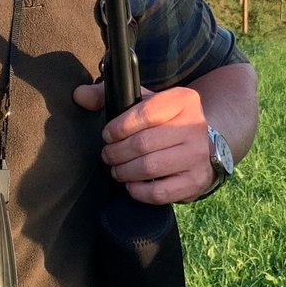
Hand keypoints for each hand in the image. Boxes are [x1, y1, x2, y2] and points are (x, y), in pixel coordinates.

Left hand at [72, 81, 214, 204]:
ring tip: (117, 169)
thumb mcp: (146, 101)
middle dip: (116, 153)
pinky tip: (132, 184)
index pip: (144, 113)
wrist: (205, 143)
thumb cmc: (167, 121)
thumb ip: (109, 94)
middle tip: (108, 155)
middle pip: (143, 144)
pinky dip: (138, 191)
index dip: (118, 128)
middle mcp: (195, 126)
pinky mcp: (196, 181)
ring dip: (124, 172)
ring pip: (149, 168)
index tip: (108, 135)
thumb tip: (79, 95)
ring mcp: (199, 156)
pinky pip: (159, 192)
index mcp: (183, 100)